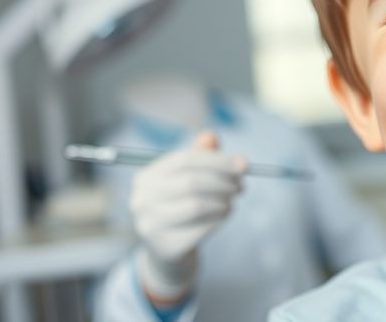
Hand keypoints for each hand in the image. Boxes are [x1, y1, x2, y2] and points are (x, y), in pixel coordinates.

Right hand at [130, 131, 246, 301]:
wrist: (168, 248)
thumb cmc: (180, 205)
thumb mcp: (187, 178)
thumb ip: (199, 155)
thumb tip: (211, 136)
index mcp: (145, 177)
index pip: (184, 160)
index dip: (217, 160)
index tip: (244, 164)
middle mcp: (141, 200)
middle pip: (191, 182)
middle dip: (223, 181)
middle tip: (242, 185)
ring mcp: (151, 226)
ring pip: (197, 206)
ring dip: (224, 200)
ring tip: (232, 200)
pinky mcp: (166, 246)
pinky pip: (202, 228)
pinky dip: (221, 218)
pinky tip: (224, 214)